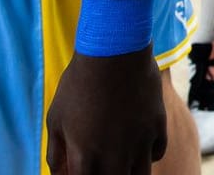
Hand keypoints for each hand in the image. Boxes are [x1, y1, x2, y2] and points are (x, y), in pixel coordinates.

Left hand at [46, 49, 164, 174]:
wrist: (114, 51)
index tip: (79, 169)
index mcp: (85, 158)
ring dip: (129, 173)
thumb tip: (60, 174)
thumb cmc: (79, 83)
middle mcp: (115, 157)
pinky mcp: (157, 127)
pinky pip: (156, 155)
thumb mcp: (56, 118)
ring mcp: (140, 144)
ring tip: (120, 164)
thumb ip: (56, 153)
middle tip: (101, 164)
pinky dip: (146, 156)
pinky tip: (137, 145)